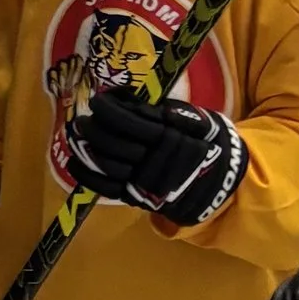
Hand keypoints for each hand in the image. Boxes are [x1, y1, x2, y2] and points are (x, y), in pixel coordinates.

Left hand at [62, 87, 248, 226]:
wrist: (223, 185)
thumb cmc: (210, 145)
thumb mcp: (202, 122)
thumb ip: (174, 112)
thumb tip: (139, 104)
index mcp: (170, 139)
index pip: (131, 122)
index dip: (110, 110)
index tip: (98, 101)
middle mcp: (155, 162)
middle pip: (113, 143)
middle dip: (93, 129)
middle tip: (82, 120)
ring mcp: (145, 182)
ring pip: (106, 165)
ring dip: (85, 149)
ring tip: (75, 137)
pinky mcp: (138, 198)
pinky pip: (107, 188)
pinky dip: (87, 176)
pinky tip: (75, 162)